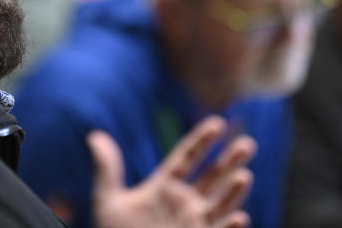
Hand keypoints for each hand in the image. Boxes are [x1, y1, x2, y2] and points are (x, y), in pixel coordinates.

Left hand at [89, 115, 256, 227]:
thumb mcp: (109, 202)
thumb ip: (107, 170)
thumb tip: (94, 137)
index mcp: (165, 186)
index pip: (187, 157)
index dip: (202, 140)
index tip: (217, 123)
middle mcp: (184, 202)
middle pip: (212, 176)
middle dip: (230, 161)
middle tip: (247, 144)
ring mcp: (193, 224)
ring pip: (221, 204)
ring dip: (234, 192)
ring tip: (244, 176)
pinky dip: (230, 227)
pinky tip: (239, 217)